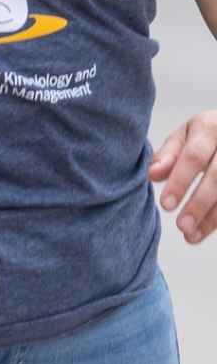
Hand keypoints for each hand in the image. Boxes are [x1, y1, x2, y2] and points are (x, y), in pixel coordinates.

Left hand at [152, 109, 216, 242]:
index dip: (180, 182)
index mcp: (211, 127)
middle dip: (198, 204)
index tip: (166, 205)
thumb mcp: (187, 135)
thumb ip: (169, 155)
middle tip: (181, 226)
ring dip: (212, 219)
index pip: (194, 157)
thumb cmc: (208, 134)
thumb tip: (152, 175)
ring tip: (191, 235)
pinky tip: (206, 230)